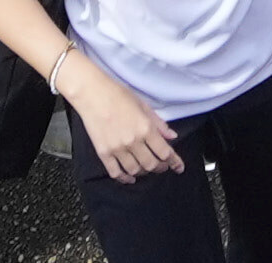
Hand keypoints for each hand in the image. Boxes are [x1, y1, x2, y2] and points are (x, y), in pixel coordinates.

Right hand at [69, 69, 188, 186]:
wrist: (92, 94)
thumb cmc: (118, 95)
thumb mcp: (143, 105)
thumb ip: (159, 123)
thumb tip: (172, 136)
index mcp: (145, 128)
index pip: (165, 152)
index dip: (174, 162)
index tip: (179, 167)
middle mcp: (133, 141)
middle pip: (151, 165)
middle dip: (160, 168)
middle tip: (163, 165)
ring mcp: (117, 149)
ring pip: (135, 171)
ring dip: (144, 172)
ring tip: (146, 168)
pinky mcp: (103, 153)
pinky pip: (116, 173)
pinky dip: (124, 178)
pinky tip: (130, 177)